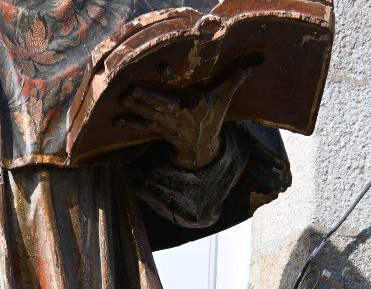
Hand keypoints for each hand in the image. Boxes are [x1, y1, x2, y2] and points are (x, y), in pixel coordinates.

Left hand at [116, 65, 252, 169]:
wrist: (201, 147)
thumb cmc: (211, 117)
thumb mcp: (224, 97)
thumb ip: (235, 78)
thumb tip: (254, 60)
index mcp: (192, 104)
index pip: (181, 89)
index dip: (170, 78)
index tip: (161, 67)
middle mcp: (177, 115)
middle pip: (159, 104)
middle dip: (145, 97)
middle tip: (130, 88)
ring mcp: (166, 124)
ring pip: (149, 114)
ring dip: (135, 107)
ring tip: (123, 98)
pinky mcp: (157, 130)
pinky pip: (142, 127)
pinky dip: (130, 124)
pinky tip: (116, 121)